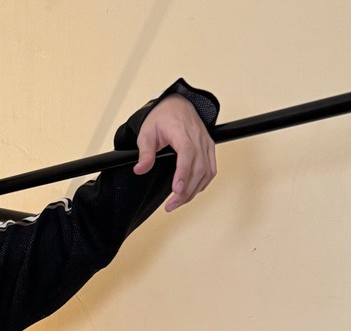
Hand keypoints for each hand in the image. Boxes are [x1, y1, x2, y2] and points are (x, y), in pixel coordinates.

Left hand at [135, 94, 216, 212]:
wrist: (176, 105)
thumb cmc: (162, 118)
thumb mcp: (146, 133)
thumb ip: (145, 152)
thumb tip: (140, 169)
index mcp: (182, 132)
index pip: (187, 154)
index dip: (183, 173)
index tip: (176, 190)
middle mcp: (198, 138)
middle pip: (198, 168)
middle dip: (185, 191)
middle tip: (170, 206)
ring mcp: (206, 143)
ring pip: (206, 172)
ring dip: (193, 191)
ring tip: (177, 203)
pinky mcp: (209, 148)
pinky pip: (211, 169)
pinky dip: (202, 183)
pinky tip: (191, 192)